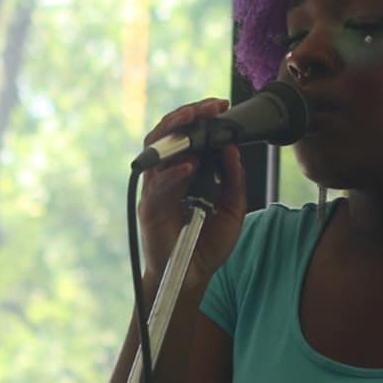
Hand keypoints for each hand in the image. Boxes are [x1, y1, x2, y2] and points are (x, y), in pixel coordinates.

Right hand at [136, 99, 246, 278]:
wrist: (193, 277)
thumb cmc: (209, 242)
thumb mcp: (233, 207)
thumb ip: (233, 179)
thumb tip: (232, 148)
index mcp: (185, 170)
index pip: (186, 134)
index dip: (200, 117)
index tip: (221, 105)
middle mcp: (166, 176)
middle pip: (166, 135)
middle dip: (185, 115)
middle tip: (209, 107)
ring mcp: (155, 191)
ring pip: (155, 153)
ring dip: (174, 134)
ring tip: (194, 121)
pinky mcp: (149, 211)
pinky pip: (157, 188)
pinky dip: (172, 175)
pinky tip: (189, 166)